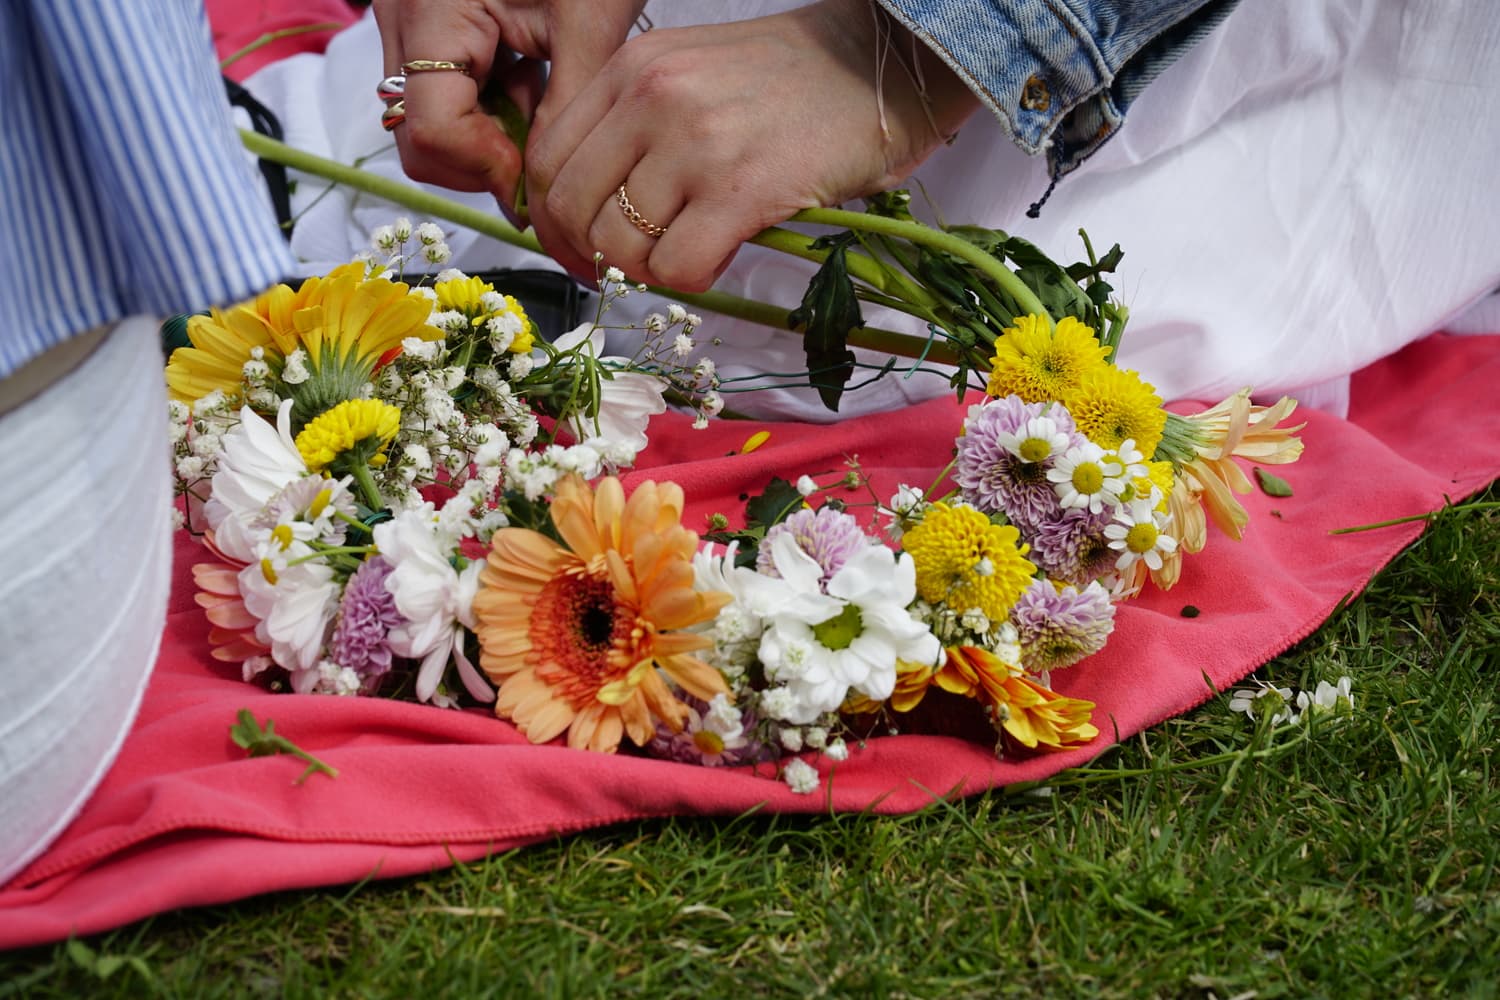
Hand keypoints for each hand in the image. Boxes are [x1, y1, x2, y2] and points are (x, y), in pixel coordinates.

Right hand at [372, 0, 643, 210]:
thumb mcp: (588, 21)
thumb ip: (562, 113)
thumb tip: (544, 196)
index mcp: (432, 12)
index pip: (431, 131)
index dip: (486, 168)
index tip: (539, 177)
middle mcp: (403, 22)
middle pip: (420, 139)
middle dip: (483, 161)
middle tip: (545, 151)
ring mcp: (410, 25)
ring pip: (432, 123)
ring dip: (490, 137)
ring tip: (545, 105)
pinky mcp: (430, 28)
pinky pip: (447, 93)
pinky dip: (491, 107)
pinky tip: (534, 82)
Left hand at [525, 0, 979, 291]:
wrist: (882, 66)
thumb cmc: (795, 80)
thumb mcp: (692, 73)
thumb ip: (637, 124)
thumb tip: (597, 210)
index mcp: (633, 69)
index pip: (550, 160)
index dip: (555, 220)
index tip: (582, 247)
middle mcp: (652, 99)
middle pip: (572, 206)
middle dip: (591, 255)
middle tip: (629, 269)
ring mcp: (695, 143)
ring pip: (620, 244)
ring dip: (647, 269)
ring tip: (688, 254)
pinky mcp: (743, 189)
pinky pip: (677, 266)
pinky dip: (690, 280)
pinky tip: (719, 258)